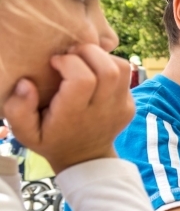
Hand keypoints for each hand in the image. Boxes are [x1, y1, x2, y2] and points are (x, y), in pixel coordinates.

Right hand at [3, 45, 133, 173]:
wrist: (85, 158)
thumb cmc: (51, 139)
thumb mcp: (26, 132)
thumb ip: (18, 109)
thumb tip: (26, 84)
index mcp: (75, 115)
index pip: (82, 79)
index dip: (69, 62)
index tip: (55, 62)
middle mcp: (102, 111)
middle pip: (108, 70)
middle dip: (89, 52)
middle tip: (72, 54)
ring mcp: (121, 108)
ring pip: (122, 69)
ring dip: (103, 57)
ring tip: (84, 61)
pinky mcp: (130, 106)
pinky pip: (126, 76)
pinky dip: (111, 67)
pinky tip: (95, 73)